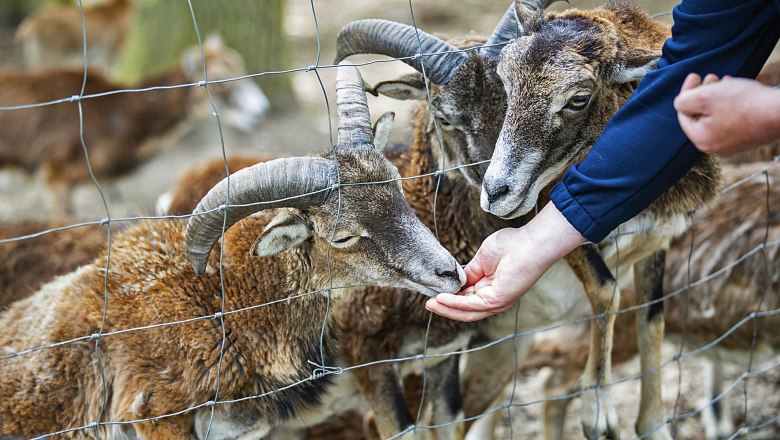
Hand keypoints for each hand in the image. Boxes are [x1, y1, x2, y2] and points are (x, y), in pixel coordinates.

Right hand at [425, 203, 584, 321]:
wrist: (530, 243)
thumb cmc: (512, 245)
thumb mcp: (482, 259)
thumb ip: (469, 272)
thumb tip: (456, 281)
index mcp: (490, 288)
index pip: (466, 299)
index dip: (449, 298)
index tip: (434, 293)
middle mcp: (493, 299)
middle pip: (465, 310)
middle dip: (445, 307)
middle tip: (428, 303)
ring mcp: (496, 301)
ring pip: (466, 311)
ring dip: (446, 308)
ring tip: (430, 303)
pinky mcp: (498, 300)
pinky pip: (471, 305)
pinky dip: (455, 303)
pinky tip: (441, 298)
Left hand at [674, 73, 779, 156]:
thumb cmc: (745, 104)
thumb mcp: (706, 96)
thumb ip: (684, 100)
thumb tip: (679, 104)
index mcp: (701, 140)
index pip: (684, 114)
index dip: (686, 91)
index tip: (695, 75)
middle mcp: (715, 147)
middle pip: (700, 116)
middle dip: (703, 93)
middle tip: (711, 77)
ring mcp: (733, 145)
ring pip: (716, 116)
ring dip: (717, 97)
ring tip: (725, 81)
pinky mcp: (748, 138)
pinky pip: (732, 120)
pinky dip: (731, 105)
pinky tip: (737, 91)